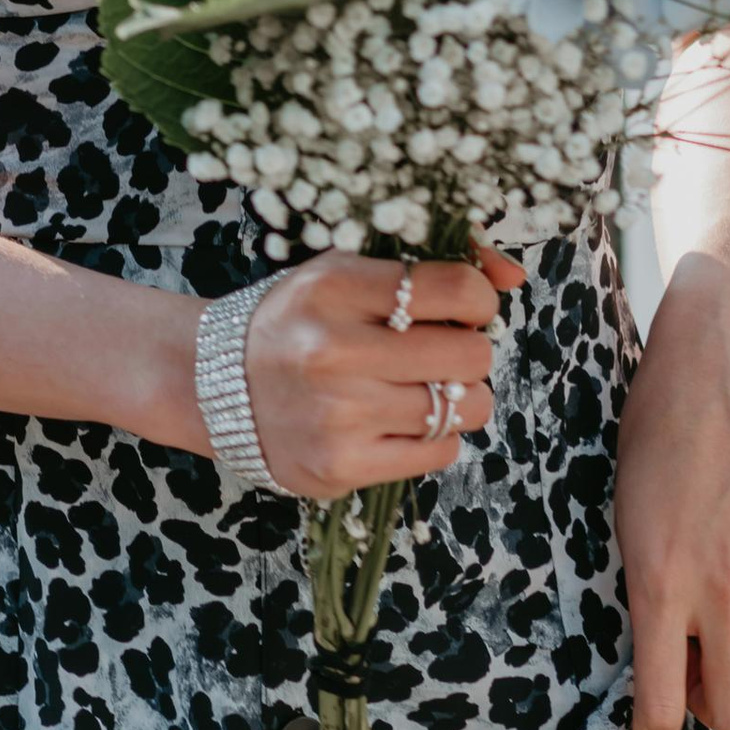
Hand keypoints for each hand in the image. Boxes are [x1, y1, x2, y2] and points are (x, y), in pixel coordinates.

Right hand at [237, 249, 521, 501]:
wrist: (216, 387)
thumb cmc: (299, 323)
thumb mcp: (346, 273)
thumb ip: (432, 264)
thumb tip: (514, 274)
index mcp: (334, 288)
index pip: (456, 289)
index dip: (478, 299)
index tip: (463, 308)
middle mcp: (333, 351)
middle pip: (471, 354)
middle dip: (469, 350)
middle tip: (440, 351)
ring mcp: (338, 414)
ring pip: (464, 407)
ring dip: (458, 396)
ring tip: (422, 386)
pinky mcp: (341, 465)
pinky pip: (440, 451)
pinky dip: (435, 434)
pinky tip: (401, 419)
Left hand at [614, 257, 729, 729]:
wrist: (717, 372)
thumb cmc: (650, 445)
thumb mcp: (624, 523)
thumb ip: (646, 598)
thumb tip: (668, 673)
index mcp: (660, 580)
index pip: (661, 702)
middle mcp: (723, 586)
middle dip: (706, 709)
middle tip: (685, 671)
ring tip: (717, 628)